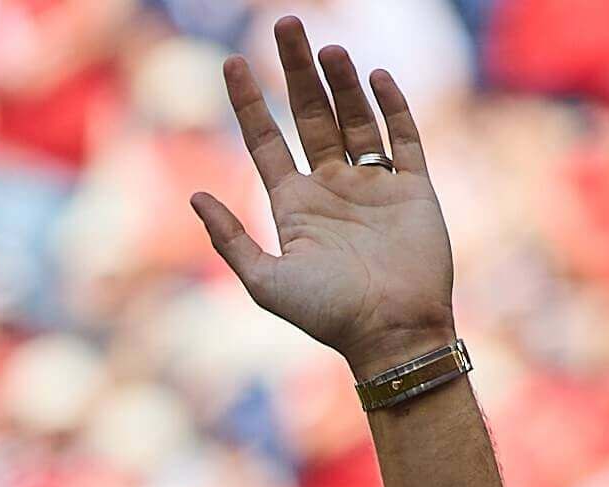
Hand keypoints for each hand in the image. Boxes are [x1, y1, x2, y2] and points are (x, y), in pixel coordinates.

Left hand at [193, 17, 458, 377]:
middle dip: (296, 70)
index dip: (250, 102)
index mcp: (295, 205)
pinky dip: (391, 105)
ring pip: (355, 118)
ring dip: (342, 81)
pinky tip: (376, 76)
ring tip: (329, 48)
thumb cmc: (329, 315)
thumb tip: (193, 196)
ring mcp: (374, 185)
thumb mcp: (267, 283)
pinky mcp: (414, 189)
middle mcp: (332, 187)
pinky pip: (402, 137)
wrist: (394, 334)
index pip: (267, 140)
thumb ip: (231, 240)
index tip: (232, 63)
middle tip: (286, 24)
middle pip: (311, 114)